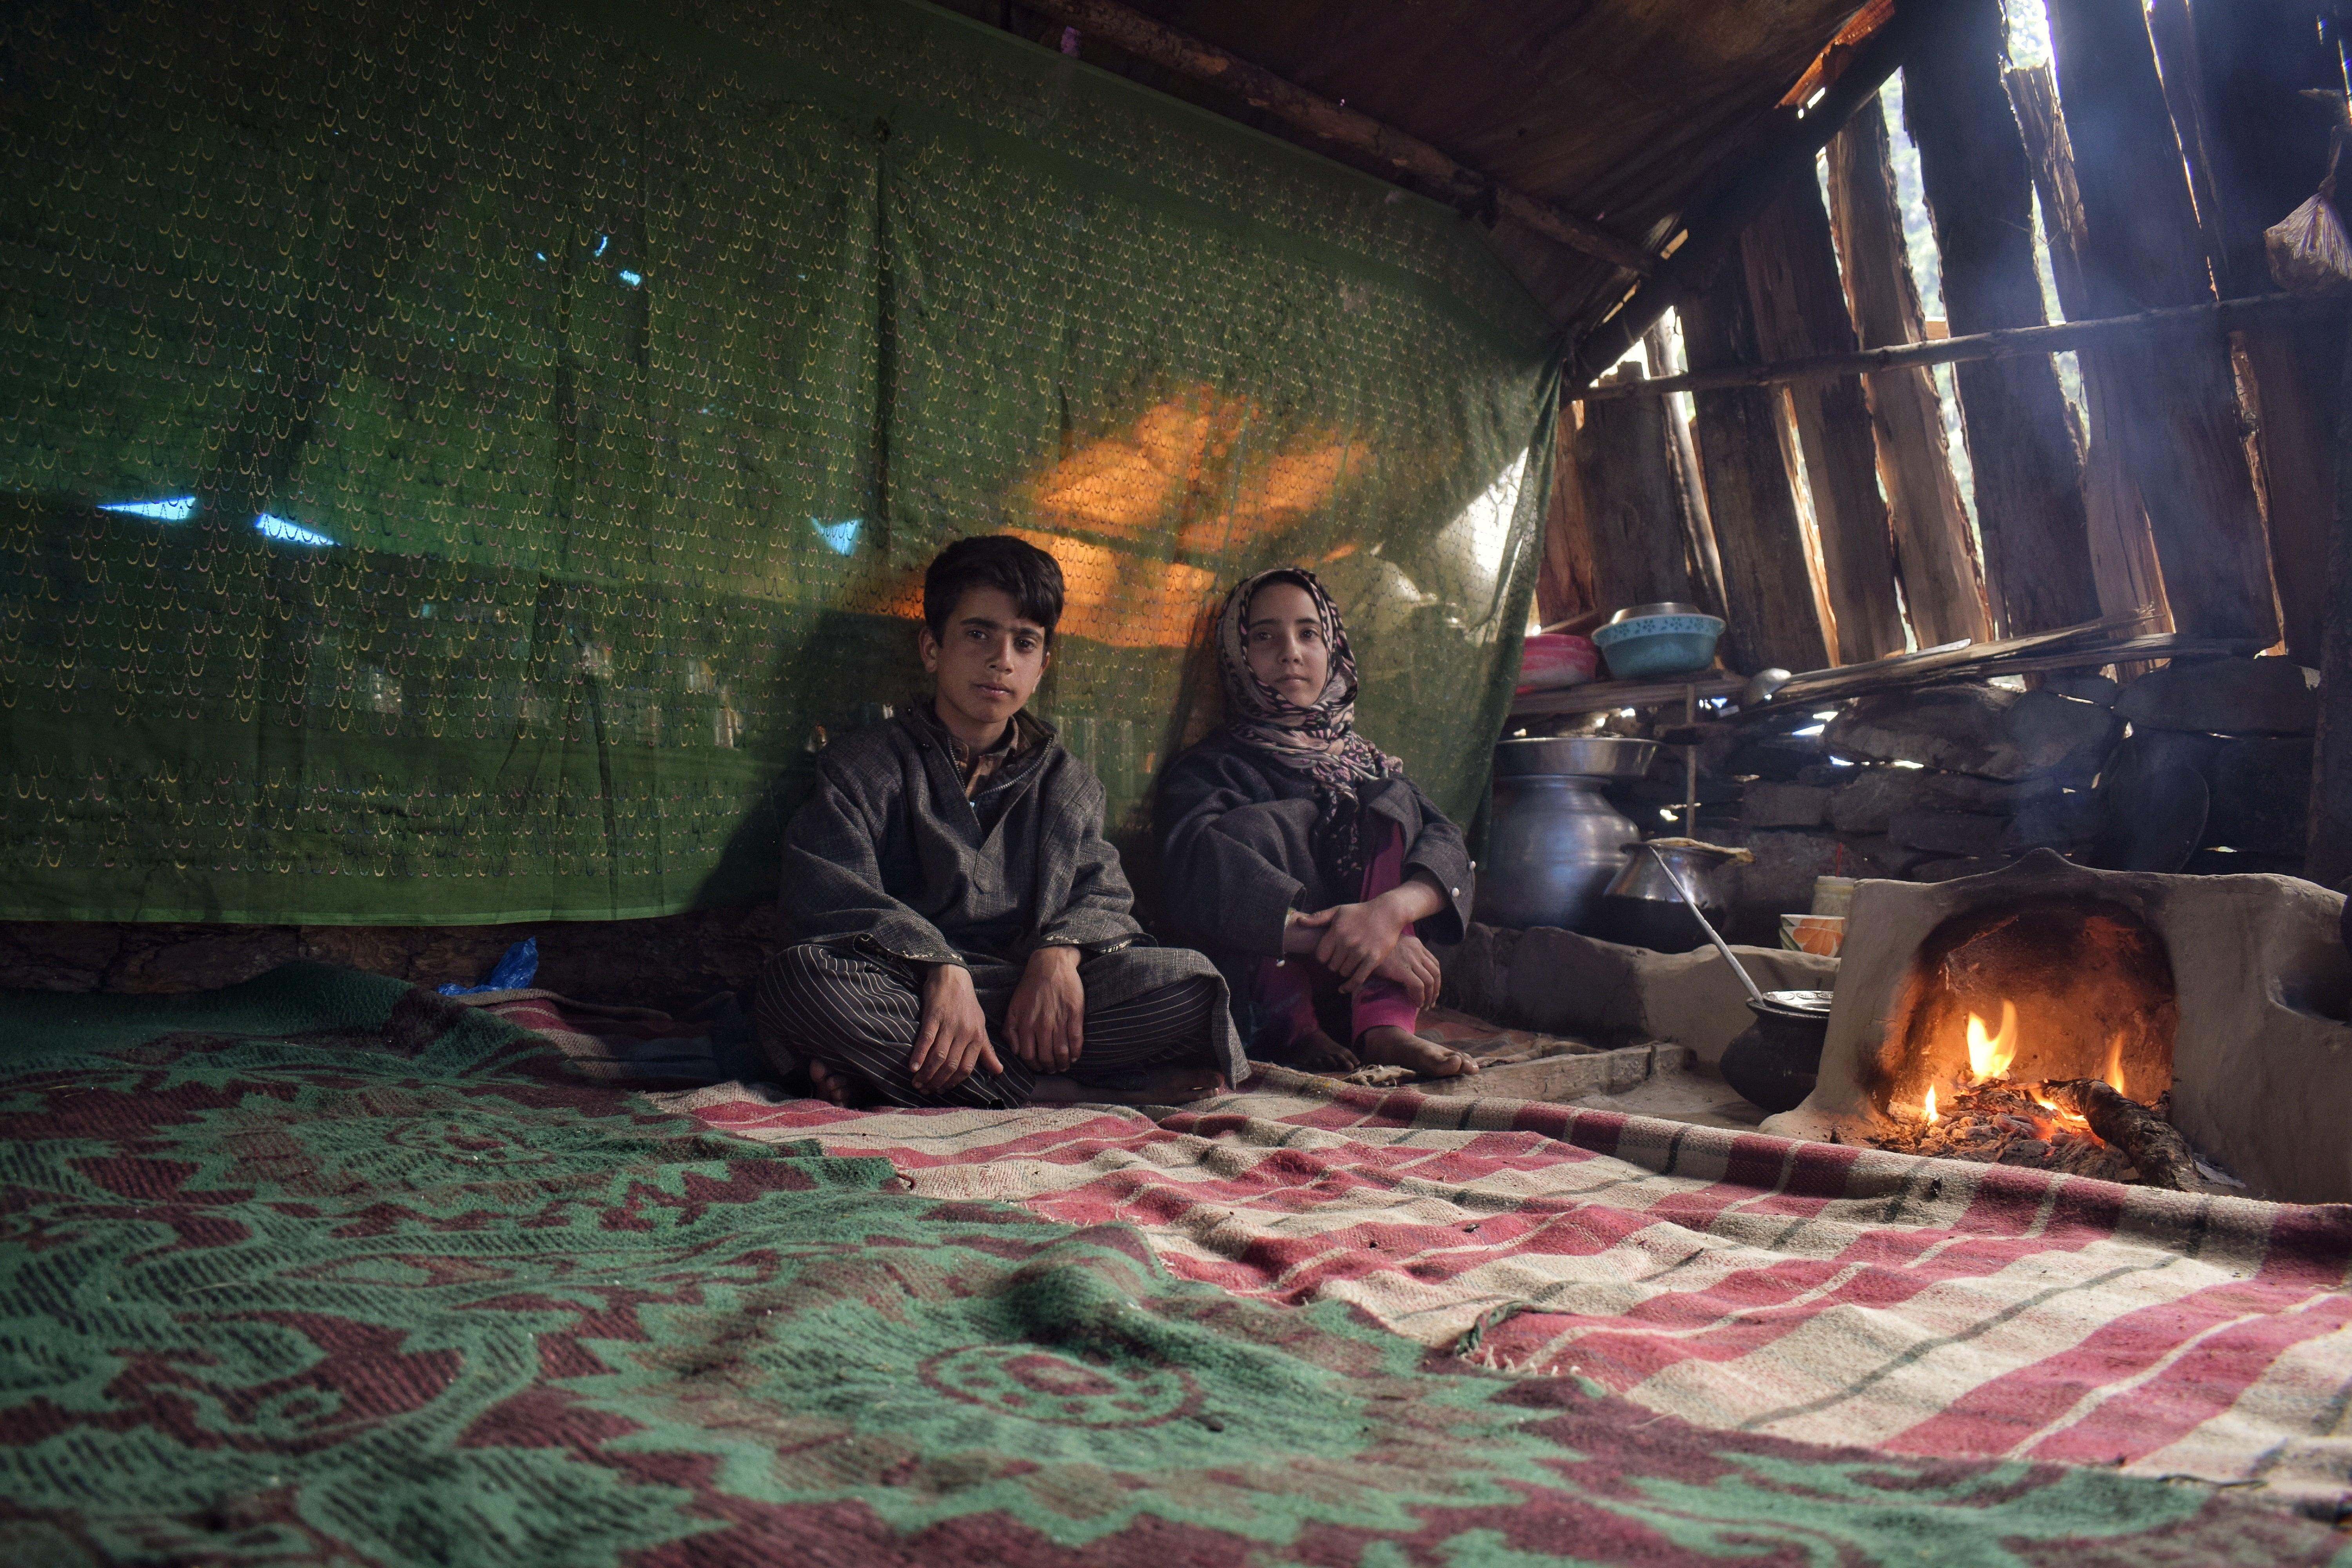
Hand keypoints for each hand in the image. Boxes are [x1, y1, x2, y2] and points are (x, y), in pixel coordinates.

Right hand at [910, 963, 1001, 1092]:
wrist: (953, 975)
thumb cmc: (967, 1003)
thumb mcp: (980, 1025)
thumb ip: (987, 1051)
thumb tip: (998, 1071)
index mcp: (977, 1037)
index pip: (966, 1067)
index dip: (953, 1082)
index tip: (942, 1090)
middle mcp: (965, 1032)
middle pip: (951, 1065)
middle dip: (938, 1081)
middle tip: (925, 1090)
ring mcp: (949, 1024)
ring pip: (938, 1056)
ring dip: (927, 1073)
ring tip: (917, 1083)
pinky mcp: (934, 1015)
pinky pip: (926, 1039)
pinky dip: (919, 1055)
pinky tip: (912, 1067)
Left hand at [1007, 945, 1084, 1071]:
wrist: (1050, 965)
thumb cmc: (1030, 987)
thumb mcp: (1013, 1007)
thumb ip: (1010, 1030)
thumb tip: (1015, 1050)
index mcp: (1025, 1024)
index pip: (1028, 1055)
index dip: (1034, 1065)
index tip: (1039, 1067)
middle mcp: (1042, 1024)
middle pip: (1046, 1057)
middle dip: (1050, 1067)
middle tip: (1053, 1069)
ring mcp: (1059, 1020)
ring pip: (1062, 1051)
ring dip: (1063, 1063)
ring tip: (1064, 1065)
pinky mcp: (1074, 1014)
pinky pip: (1076, 1039)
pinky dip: (1076, 1052)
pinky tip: (1074, 1056)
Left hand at [1312, 897, 1410, 993]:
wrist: (1388, 912)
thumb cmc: (1361, 912)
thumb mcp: (1338, 911)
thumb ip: (1318, 918)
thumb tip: (1299, 922)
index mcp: (1336, 932)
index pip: (1321, 956)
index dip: (1323, 957)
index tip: (1329, 954)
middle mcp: (1347, 943)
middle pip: (1332, 965)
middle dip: (1334, 963)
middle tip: (1341, 958)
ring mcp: (1360, 952)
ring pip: (1344, 972)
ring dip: (1344, 970)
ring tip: (1349, 962)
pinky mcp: (1373, 959)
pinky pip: (1357, 978)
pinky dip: (1349, 986)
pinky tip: (1343, 988)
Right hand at [1374, 932, 1442, 1007]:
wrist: (1363, 945)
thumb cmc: (1374, 948)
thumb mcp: (1393, 946)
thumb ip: (1403, 955)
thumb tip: (1409, 971)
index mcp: (1416, 944)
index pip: (1434, 964)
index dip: (1436, 980)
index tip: (1432, 990)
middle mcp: (1417, 950)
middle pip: (1435, 973)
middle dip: (1435, 990)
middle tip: (1430, 1002)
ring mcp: (1411, 959)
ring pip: (1429, 981)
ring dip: (1429, 997)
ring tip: (1424, 1006)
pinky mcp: (1403, 969)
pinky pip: (1418, 986)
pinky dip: (1420, 997)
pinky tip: (1416, 1003)